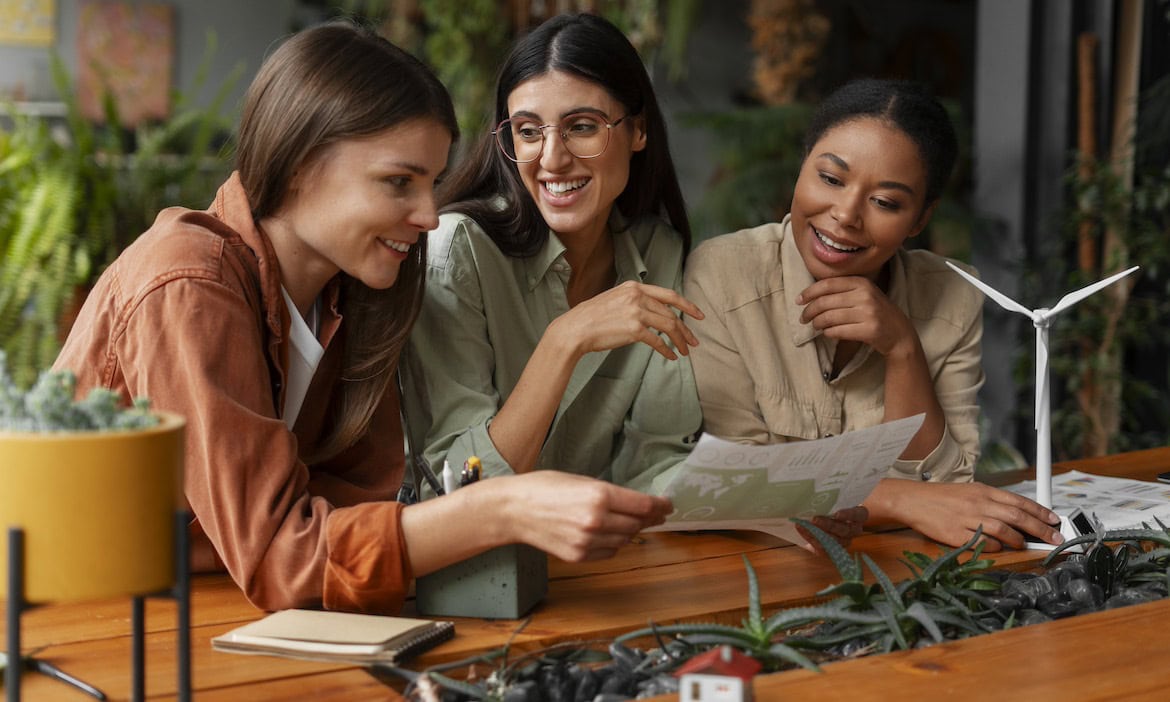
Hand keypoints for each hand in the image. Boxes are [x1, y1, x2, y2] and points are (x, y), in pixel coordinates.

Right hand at [497, 471, 672, 561]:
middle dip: (649, 519)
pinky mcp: (578, 556)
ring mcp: (587, 541)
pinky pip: (608, 552)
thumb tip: (637, 504)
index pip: (643, 505)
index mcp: (598, 495)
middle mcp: (596, 520)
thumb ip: (610, 493)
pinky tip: (607, 533)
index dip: (660, 506)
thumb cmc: (544, 487)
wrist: (514, 510)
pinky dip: (613, 544)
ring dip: (631, 531)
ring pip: (624, 540)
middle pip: (637, 524)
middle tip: (655, 514)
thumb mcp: (581, 480)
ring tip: (628, 521)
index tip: (667, 505)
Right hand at [549, 281, 702, 360]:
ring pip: (669, 327)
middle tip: (694, 341)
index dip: (687, 306)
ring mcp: (637, 312)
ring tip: (686, 351)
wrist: (575, 328)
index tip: (699, 315)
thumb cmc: (592, 318)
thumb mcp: (615, 299)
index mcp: (634, 287)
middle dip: (686, 329)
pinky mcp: (634, 329)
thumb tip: (652, 312)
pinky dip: (667, 350)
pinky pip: (658, 341)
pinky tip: (671, 356)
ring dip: (680, 341)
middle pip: (671, 314)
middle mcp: (638, 296)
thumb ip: (634, 301)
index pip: (669, 295)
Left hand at [797, 276, 915, 357]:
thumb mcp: (863, 294)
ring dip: (817, 323)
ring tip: (815, 326)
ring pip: (829, 318)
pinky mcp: (869, 330)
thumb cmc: (875, 312)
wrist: (899, 332)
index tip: (799, 301)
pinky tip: (829, 333)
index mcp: (862, 282)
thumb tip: (809, 296)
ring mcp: (868, 313)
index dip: (809, 293)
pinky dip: (828, 333)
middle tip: (803, 318)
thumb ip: (842, 290)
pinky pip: (838, 331)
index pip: (827, 284)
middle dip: (809, 311)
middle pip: (825, 302)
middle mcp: (865, 295)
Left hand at [797, 506, 868, 553]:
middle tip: (815, 519)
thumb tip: (816, 493)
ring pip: (834, 541)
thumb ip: (831, 499)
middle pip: (844, 530)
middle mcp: (854, 530)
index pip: (858, 515)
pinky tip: (802, 531)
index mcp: (859, 515)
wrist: (830, 518)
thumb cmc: (835, 505)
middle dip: (829, 525)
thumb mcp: (837, 500)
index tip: (837, 514)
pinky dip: (811, 539)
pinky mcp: (833, 549)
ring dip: (818, 534)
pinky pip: (823, 547)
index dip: (848, 515)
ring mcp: (845, 541)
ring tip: (805, 526)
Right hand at [868, 480, 1062, 550]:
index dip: (1040, 512)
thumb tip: (1018, 516)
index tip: (1054, 521)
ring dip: (1019, 540)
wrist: (913, 500)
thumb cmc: (942, 497)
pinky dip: (995, 547)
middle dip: (1040, 529)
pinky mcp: (956, 534)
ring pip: (1003, 530)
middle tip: (1055, 539)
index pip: (1019, 501)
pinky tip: (999, 548)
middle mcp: (979, 503)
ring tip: (1024, 544)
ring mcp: (968, 519)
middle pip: (1017, 516)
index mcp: (984, 491)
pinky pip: (983, 542)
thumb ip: (993, 502)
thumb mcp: (970, 492)